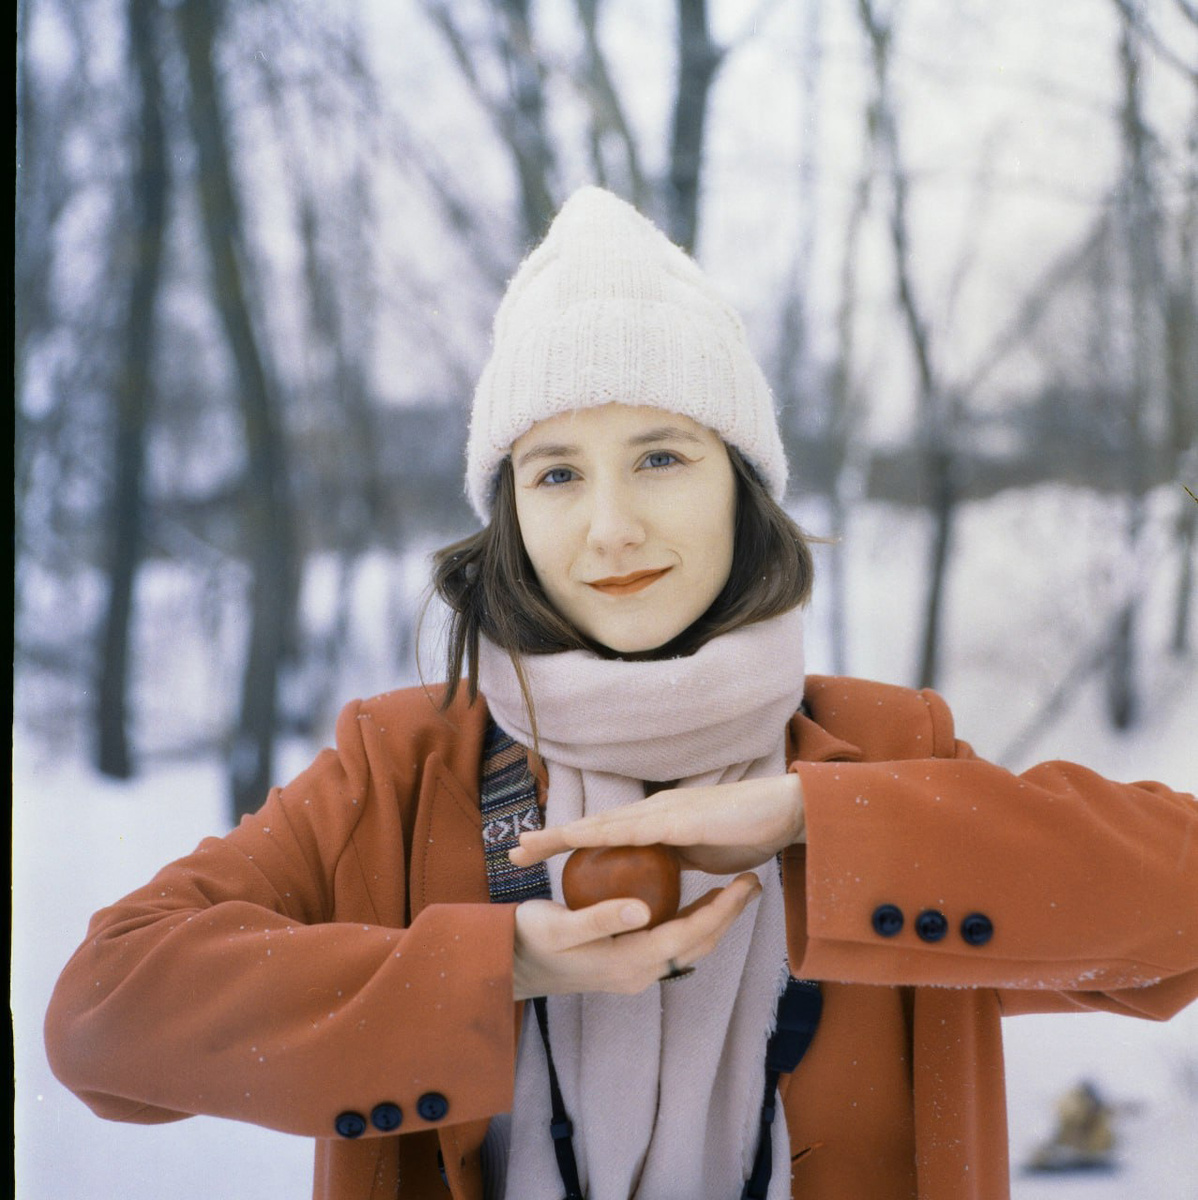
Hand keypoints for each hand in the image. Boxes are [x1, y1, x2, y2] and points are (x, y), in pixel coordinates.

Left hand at [508, 772, 805, 877]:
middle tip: (513, 850)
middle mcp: (655, 812)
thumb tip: (661, 883)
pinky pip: (636, 828)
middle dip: (553, 839)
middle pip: (594, 827)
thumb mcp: (702, 855)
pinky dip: (604, 833)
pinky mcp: (682, 819)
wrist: (788, 811)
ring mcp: (666, 812)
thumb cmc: (750, 830)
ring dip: (566, 835)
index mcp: (658, 822)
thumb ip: (678, 863)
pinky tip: (578, 838)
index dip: (571, 843)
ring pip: (605, 825)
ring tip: (529, 846)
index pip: (606, 835)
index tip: (537, 854)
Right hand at [512, 873, 762, 999]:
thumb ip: (600, 917)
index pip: (687, 936)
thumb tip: (643, 909)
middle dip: (727, 915)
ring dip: (713, 919)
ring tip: (735, 887)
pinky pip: (670, 942)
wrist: (507, 963)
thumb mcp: (560, 925)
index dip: (719, 911)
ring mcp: (633, 970)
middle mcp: (637, 973)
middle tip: (751, 881)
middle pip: (695, 944)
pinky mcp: (626, 960)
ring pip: (686, 945)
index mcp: (627, 963)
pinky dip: (690, 921)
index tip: (743, 885)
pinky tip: (695, 898)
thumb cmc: (529, 939)